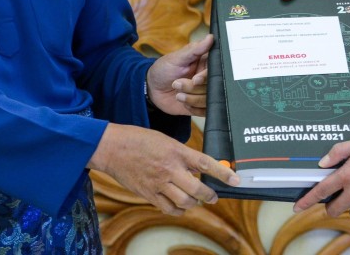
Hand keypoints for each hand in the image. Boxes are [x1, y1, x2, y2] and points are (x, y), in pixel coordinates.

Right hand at [88, 123, 239, 215]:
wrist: (113, 148)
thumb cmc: (139, 139)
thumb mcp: (166, 140)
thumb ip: (183, 154)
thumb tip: (199, 168)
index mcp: (176, 151)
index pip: (206, 163)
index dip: (223, 173)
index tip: (236, 180)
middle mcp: (170, 169)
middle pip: (197, 190)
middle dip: (209, 195)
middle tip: (213, 196)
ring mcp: (158, 183)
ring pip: (184, 203)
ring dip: (193, 204)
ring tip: (195, 200)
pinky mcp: (148, 194)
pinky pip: (168, 208)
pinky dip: (177, 210)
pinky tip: (179, 205)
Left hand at [147, 34, 211, 115]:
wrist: (152, 89)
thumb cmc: (164, 69)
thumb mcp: (177, 58)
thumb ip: (195, 49)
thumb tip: (211, 37)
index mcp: (205, 64)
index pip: (216, 71)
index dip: (206, 77)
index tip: (195, 79)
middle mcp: (207, 79)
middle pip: (213, 87)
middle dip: (193, 88)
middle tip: (177, 84)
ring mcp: (204, 93)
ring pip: (209, 100)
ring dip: (191, 98)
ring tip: (177, 94)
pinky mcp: (200, 106)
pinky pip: (204, 111)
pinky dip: (192, 108)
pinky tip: (182, 102)